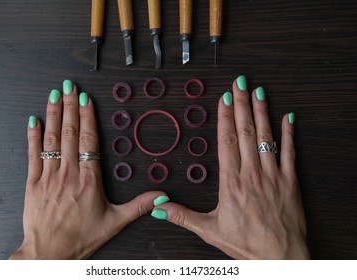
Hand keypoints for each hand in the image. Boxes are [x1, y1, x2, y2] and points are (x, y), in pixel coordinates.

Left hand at [9, 80, 165, 258]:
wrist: (49, 252)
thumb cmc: (80, 237)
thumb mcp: (115, 222)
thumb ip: (138, 206)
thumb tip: (161, 197)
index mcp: (89, 180)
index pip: (88, 140)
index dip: (87, 117)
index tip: (86, 99)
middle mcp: (68, 173)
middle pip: (70, 133)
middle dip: (70, 107)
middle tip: (69, 86)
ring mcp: (49, 176)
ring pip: (52, 139)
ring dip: (54, 114)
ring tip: (55, 95)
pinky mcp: (33, 183)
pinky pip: (33, 154)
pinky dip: (33, 136)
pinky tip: (34, 120)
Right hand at [152, 76, 309, 258]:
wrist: (280, 257)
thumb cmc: (246, 243)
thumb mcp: (209, 231)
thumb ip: (182, 216)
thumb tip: (158, 207)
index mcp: (231, 183)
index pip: (227, 141)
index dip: (226, 117)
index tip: (225, 97)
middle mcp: (252, 174)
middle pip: (246, 132)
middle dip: (242, 104)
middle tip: (240, 82)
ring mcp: (273, 175)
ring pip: (266, 137)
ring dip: (262, 112)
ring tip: (259, 91)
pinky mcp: (290, 182)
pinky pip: (290, 152)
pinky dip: (290, 133)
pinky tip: (288, 117)